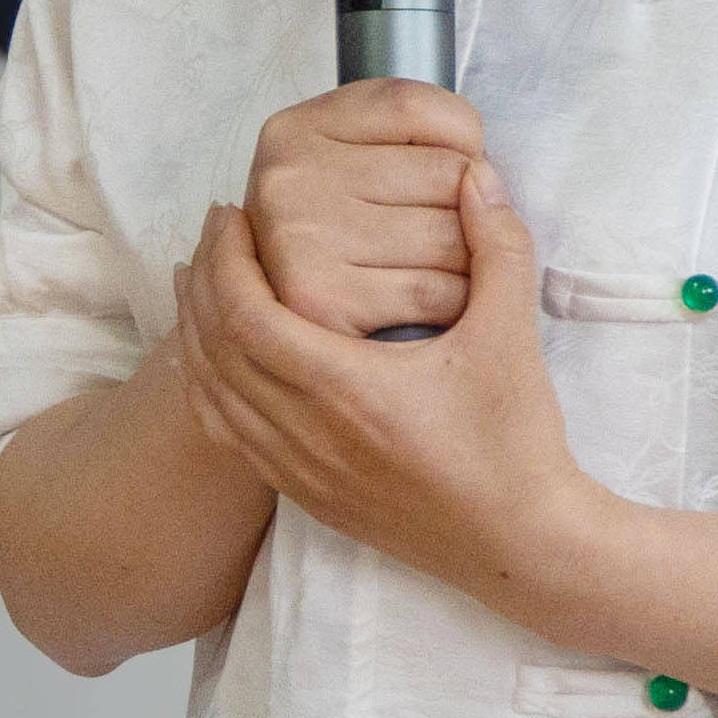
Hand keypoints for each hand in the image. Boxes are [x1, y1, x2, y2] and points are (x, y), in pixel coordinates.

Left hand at [173, 154, 600, 608]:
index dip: (227, 260)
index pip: (248, 316)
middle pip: (216, 352)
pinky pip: (233, 440)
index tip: (230, 215)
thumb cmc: (516, 440)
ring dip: (197, 337)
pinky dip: (212, 391)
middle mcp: (309, 436)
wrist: (520, 541)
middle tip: (213, 233)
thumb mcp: (512, 335)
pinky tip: (222, 361)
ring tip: (200, 285)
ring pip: (214, 399)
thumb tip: (478, 176)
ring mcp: (303, 474)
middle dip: (203, 285)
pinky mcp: (309, 499)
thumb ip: (498, 247)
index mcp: (347, 390)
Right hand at [244, 81, 485, 337]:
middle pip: (447, 172)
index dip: (463, 134)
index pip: (414, 104)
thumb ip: (409, 139)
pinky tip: (441, 304)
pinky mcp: (323, 302)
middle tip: (455, 230)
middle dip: (473, 205)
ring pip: (452, 234)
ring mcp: (302, 239)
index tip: (461, 164)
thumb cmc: (332, 237)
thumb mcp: (348, 162)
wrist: (273, 329)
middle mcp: (291, 179)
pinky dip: (458, 301)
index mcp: (296, 130)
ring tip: (450, 267)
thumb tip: (486, 177)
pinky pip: (437, 291)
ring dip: (474, 258)